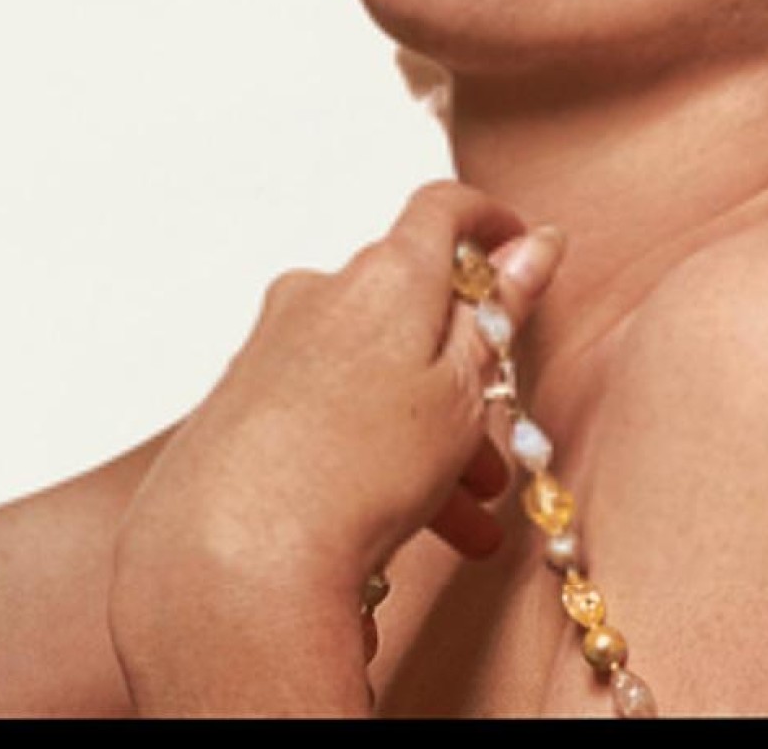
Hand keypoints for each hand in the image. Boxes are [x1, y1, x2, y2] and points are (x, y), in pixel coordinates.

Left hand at [107, 182, 565, 715]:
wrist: (231, 559)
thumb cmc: (360, 468)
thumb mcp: (462, 387)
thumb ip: (502, 310)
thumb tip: (537, 241)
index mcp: (386, 273)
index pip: (442, 208)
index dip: (488, 221)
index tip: (519, 251)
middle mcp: (323, 291)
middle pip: (412, 308)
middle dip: (465, 371)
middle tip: (500, 442)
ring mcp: (275, 345)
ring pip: (376, 371)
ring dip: (427, 431)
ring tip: (466, 515)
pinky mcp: (240, 399)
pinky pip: (328, 407)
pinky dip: (373, 449)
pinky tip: (403, 526)